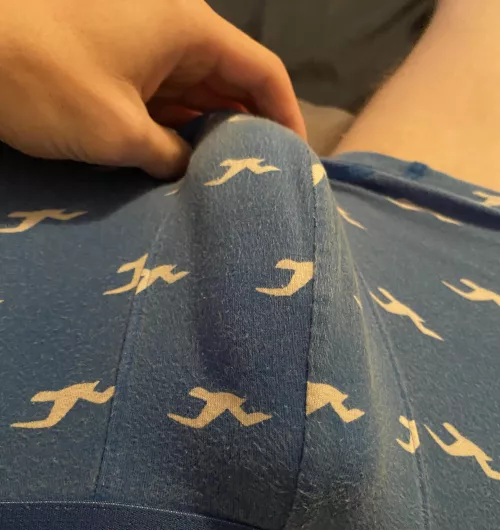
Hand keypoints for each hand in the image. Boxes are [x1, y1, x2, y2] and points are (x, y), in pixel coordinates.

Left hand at [0, 0, 305, 177]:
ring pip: (199, 91)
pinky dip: (179, 128)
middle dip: (252, 129)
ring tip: (232, 180)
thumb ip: (169, 156)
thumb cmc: (49, 83)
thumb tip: (186, 169)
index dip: (287, 116)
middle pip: (233, 81)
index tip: (298, 160)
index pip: (261, 71)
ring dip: (214, 132)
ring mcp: (145, 45)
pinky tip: (188, 162)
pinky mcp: (119, 64)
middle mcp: (175, 30)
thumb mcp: (120, 132)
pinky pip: (165, 97)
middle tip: (266, 179)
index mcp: (189, 30)